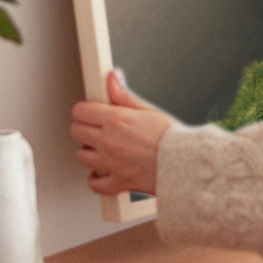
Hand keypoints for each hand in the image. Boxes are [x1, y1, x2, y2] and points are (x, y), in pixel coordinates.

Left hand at [70, 70, 174, 196]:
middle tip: (96, 129)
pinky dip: (96, 179)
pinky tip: (103, 172)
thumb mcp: (147, 110)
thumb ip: (124, 95)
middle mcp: (109, 141)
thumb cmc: (171, 137)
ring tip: (101, 149)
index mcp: (116, 120)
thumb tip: (112, 78)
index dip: (85, 110)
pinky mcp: (117, 182)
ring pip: (81, 157)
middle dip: (84, 128)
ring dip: (89, 152)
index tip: (90, 112)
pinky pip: (94, 184)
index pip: (81, 111)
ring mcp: (111, 163)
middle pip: (76, 132)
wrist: (185, 163)